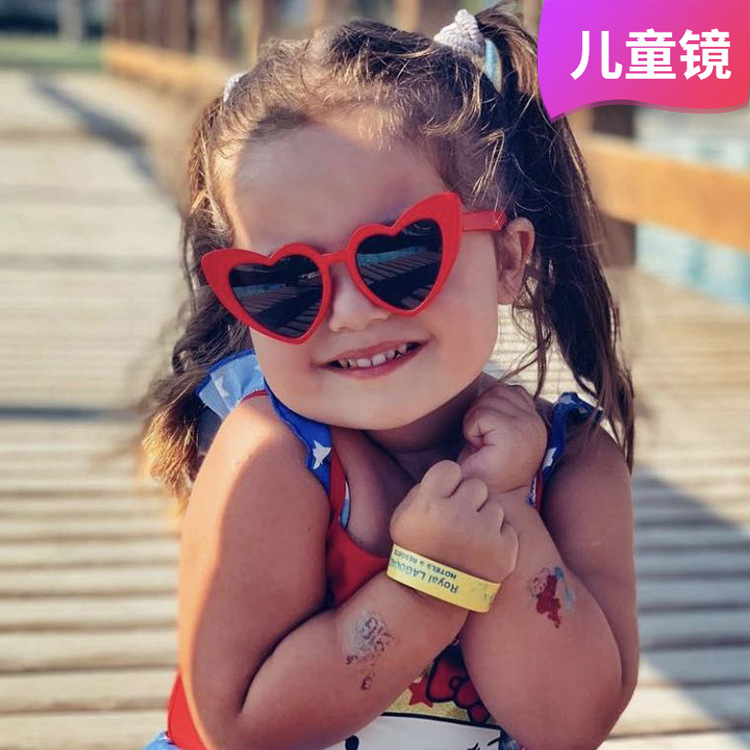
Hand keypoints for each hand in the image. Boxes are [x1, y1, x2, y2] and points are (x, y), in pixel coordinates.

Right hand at [390, 460, 517, 583]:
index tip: (441, 499)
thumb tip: (452, 474)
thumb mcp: (403, 515)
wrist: (433, 595)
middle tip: (457, 521)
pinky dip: (498, 538)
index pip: (449, 469)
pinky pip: (508, 528)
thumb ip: (425, 488)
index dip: (446, 483)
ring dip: (485, 519)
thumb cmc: (417, 548)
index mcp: (429, 505)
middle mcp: (457, 516)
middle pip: (476, 485)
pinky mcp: (504, 551)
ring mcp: (483, 534)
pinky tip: (482, 551)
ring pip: (494, 506)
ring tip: (469, 539)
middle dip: (468, 500)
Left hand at [456, 383, 546, 494]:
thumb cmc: (484, 467)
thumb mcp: (496, 432)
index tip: (489, 435)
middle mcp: (538, 424)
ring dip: (474, 422)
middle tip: (482, 441)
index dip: (490, 408)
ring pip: (487, 401)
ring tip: (481, 445)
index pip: (510, 390)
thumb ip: (502, 408)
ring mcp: (528, 428)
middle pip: (498, 392)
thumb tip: (491, 387)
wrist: (485, 498)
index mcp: (537, 422)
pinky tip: (478, 448)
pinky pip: (480, 415)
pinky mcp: (513, 434)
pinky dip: (470, 430)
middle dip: (480, 413)